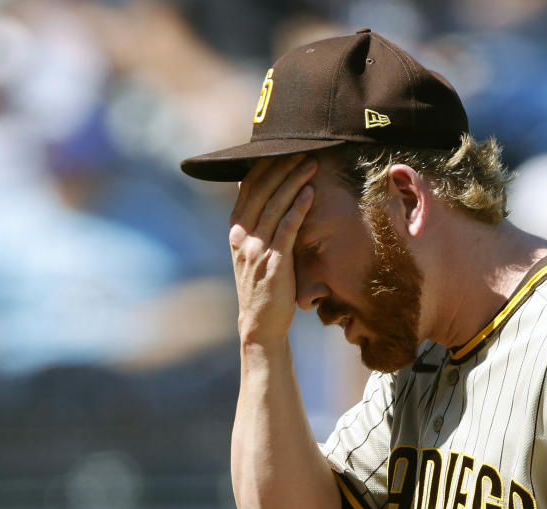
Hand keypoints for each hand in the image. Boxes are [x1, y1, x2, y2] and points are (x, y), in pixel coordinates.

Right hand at [227, 155, 316, 346]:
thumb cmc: (262, 286)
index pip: (247, 188)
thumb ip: (255, 225)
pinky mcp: (273, 262)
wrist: (260, 323)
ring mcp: (256, 249)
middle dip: (282, 166)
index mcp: (235, 230)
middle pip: (261, 191)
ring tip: (311, 163)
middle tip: (303, 148)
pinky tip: (309, 192)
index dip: (263, 165)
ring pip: (275, 205)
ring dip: (294, 181)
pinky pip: (286, 228)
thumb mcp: (251, 251)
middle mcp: (241, 236)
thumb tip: (259, 195)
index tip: (282, 147)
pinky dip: (298, 208)